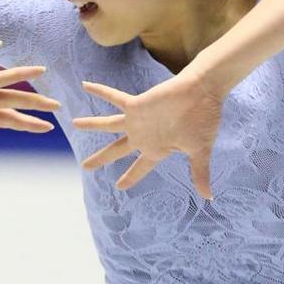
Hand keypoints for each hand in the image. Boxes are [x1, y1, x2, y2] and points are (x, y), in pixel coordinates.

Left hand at [71, 69, 226, 199]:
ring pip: (108, 125)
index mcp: (156, 150)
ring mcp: (138, 120)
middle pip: (116, 151)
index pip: (139, 169)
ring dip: (91, 125)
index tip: (119, 187)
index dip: (130, 178)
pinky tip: (86, 86)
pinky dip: (101, 92)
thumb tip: (209, 197)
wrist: (202, 92)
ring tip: (74, 124)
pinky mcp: (136, 104)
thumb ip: (200, 173)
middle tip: (85, 167)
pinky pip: (114, 98)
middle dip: (101, 159)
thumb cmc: (203, 120)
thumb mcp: (200, 151)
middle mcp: (143, 136)